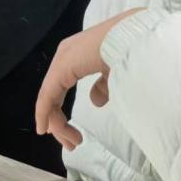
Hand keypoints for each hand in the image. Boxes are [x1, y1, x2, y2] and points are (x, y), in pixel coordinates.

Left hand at [34, 8, 143, 151]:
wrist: (135, 37)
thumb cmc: (131, 52)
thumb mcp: (116, 72)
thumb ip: (104, 86)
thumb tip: (95, 101)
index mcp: (79, 54)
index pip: (61, 85)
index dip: (59, 110)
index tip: (68, 132)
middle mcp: (66, 54)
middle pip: (54, 93)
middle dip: (59, 121)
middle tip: (72, 143)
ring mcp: (62, 60)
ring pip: (50, 97)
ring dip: (58, 123)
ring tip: (72, 143)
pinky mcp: (62, 68)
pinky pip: (48, 95)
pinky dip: (44, 113)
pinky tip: (45, 128)